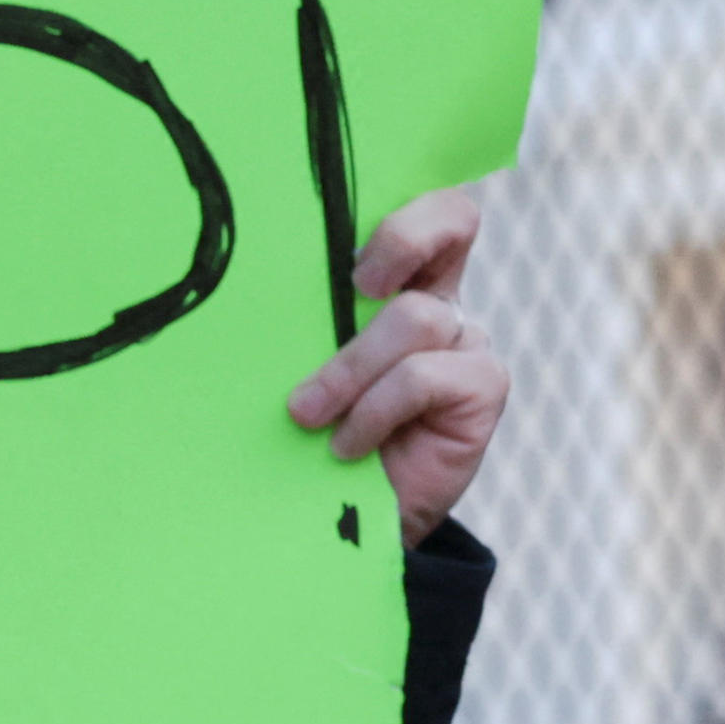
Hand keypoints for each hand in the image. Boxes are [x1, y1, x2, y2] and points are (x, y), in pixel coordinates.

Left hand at [288, 184, 502, 549]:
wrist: (344, 519)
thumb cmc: (312, 430)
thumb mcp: (300, 363)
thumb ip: (301, 319)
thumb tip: (242, 281)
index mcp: (400, 276)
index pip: (426, 205)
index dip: (403, 204)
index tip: (348, 249)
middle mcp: (440, 299)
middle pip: (452, 221)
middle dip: (399, 238)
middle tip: (356, 286)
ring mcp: (466, 341)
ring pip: (414, 317)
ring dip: (350, 368)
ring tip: (309, 414)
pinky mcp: (482, 387)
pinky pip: (424, 375)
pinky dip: (375, 409)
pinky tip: (347, 445)